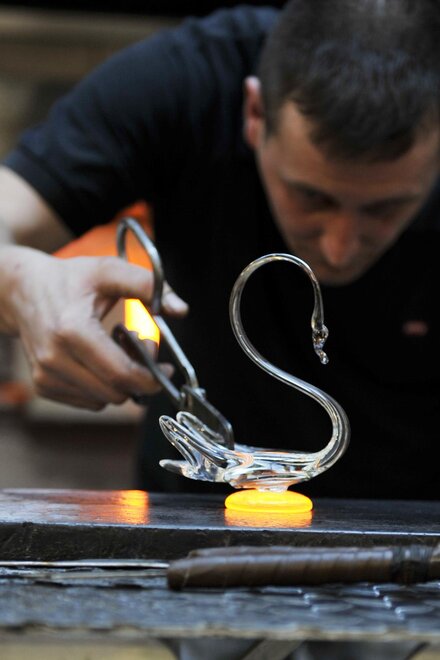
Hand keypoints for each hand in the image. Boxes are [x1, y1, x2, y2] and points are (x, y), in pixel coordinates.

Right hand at [0, 246, 187, 409]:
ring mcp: (46, 375)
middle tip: (141, 350)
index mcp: (72, 330)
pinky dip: (102, 387)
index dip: (151, 378)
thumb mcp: (108, 270)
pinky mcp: (43, 385)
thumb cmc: (70, 279)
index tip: (165, 368)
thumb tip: (181, 310)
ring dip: (120, 383)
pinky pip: (88, 401)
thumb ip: (147, 285)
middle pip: (115, 392)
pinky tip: (99, 361)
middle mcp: (54, 358)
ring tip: (117, 350)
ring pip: (103, 401)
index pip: (121, 374)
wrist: (22, 291)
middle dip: (138, 378)